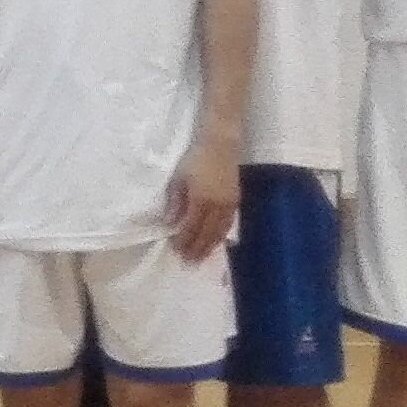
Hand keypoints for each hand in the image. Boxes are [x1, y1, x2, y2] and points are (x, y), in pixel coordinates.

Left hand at [168, 129, 242, 263]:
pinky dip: (221, 236)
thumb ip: (175, 201)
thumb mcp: (179, 178)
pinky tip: (216, 242)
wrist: (221, 144)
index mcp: (201, 199)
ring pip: (220, 231)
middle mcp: (217, 205)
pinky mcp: (236, 200)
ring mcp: (229, 203)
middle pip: (207, 233)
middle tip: (188, 262)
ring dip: (210, 246)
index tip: (176, 250)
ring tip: (201, 258)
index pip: (191, 227)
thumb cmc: (195, 158)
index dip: (184, 240)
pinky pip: (228, 224)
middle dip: (197, 249)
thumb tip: (170, 223)